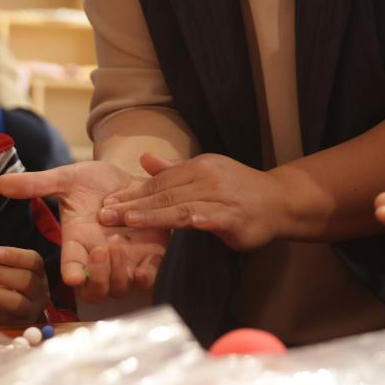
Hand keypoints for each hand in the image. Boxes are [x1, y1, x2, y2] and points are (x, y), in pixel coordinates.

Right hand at [0, 161, 167, 302]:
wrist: (128, 177)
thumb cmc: (94, 182)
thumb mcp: (66, 178)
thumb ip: (37, 183)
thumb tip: (1, 183)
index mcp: (77, 243)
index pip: (70, 268)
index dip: (71, 274)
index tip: (71, 276)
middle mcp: (98, 258)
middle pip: (95, 290)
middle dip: (98, 277)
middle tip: (101, 248)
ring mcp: (124, 260)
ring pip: (120, 287)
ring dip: (120, 272)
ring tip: (119, 242)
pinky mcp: (149, 255)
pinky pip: (148, 278)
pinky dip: (146, 272)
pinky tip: (144, 252)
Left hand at [0, 246, 48, 326]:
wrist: (15, 317)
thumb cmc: (8, 289)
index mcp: (38, 274)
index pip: (34, 261)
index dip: (16, 256)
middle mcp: (39, 293)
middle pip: (26, 282)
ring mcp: (29, 312)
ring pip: (15, 303)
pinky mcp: (16, 327)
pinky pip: (0, 317)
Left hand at [98, 153, 287, 251]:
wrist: (279, 199)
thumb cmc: (239, 188)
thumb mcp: (205, 173)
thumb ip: (174, 170)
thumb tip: (144, 159)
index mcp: (198, 167)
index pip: (159, 183)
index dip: (132, 194)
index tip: (108, 204)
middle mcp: (207, 179)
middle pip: (164, 194)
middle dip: (132, 206)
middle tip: (105, 215)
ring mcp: (221, 198)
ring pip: (181, 207)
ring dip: (154, 215)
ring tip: (129, 221)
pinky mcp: (235, 217)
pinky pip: (212, 218)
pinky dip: (198, 220)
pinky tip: (184, 225)